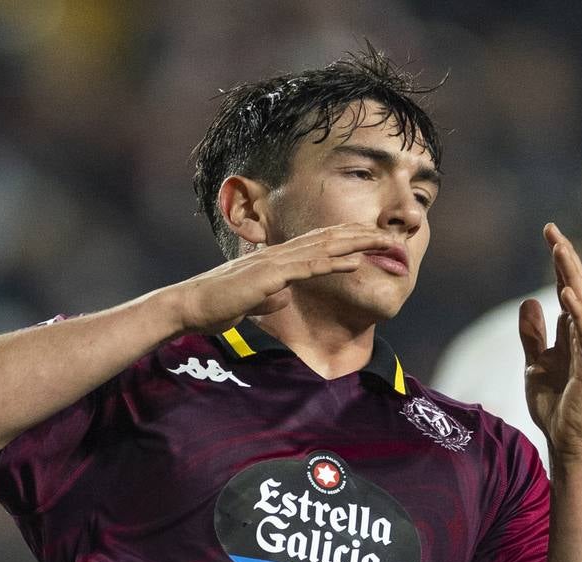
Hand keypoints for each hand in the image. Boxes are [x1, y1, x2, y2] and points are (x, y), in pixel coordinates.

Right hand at [167, 225, 400, 333]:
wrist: (192, 306)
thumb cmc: (216, 306)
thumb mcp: (250, 302)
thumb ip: (269, 297)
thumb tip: (283, 296)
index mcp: (276, 259)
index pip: (317, 244)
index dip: (345, 239)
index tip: (369, 240)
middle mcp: (279, 253)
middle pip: (327, 239)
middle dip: (359, 235)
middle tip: (388, 234)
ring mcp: (276, 261)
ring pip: (323, 247)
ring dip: (356, 243)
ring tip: (382, 241)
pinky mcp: (271, 275)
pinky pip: (308, 267)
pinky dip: (334, 262)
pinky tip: (355, 259)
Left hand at [521, 226, 581, 465]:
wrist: (569, 443)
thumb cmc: (557, 408)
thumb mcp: (535, 366)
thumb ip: (533, 336)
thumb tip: (530, 303)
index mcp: (571, 335)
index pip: (566, 290)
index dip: (558, 263)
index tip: (549, 234)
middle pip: (577, 288)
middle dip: (565, 259)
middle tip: (552, 230)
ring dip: (572, 275)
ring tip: (560, 249)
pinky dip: (576, 311)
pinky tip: (566, 290)